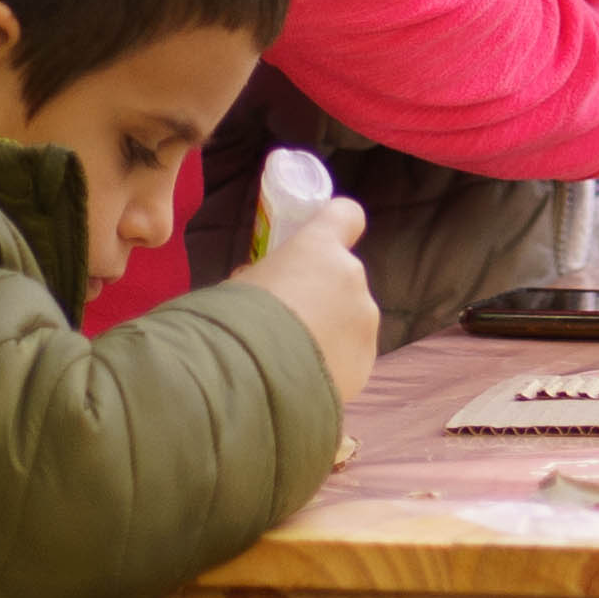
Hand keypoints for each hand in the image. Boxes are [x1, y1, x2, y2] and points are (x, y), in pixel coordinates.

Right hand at [232, 190, 380, 400]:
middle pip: (343, 279)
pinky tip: (302, 382)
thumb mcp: (239, 287)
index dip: (337, 227)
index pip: (346, 215)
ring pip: (350, 321)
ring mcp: (365, 321)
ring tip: (290, 361)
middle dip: (322, 297)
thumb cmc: (233, 320)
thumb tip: (269, 289)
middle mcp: (351, 277)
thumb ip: (268, 280)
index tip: (324, 243)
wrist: (248, 380)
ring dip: (329, 333)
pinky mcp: (366, 362)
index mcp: (319, 248)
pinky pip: (350, 357)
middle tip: (285, 324)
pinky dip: (332, 366)